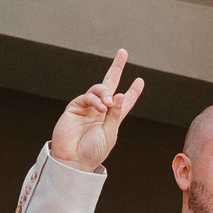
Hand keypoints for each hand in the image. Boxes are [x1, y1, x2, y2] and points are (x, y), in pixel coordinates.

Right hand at [49, 50, 146, 172]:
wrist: (73, 160)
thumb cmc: (93, 151)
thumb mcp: (110, 133)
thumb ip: (116, 114)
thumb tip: (121, 94)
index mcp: (112, 118)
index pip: (124, 101)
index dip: (133, 91)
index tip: (140, 80)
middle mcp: (100, 110)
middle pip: (109, 84)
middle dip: (116, 68)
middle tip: (123, 52)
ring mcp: (87, 108)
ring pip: (99, 89)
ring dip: (106, 94)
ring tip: (108, 105)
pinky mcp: (74, 107)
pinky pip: (88, 97)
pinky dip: (96, 101)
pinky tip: (100, 108)